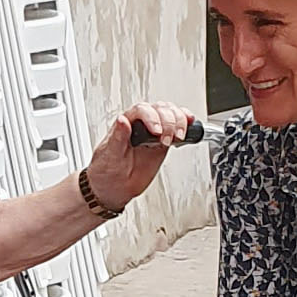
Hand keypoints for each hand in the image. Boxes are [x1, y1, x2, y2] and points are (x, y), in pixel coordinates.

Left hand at [82, 101, 196, 213]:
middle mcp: (141, 124)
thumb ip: (117, 136)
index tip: (156, 132)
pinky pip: (177, 126)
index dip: (152, 118)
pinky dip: (186, 123)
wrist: (113, 187)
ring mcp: (154, 131)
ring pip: (171, 113)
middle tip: (167, 139)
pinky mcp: (163, 142)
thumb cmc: (106, 169)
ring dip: (179, 122)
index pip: (142, 110)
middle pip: (160, 109)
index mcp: (126, 122)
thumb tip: (122, 120)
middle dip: (168, 122)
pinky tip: (190, 125)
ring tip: (177, 137)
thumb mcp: (109, 154)